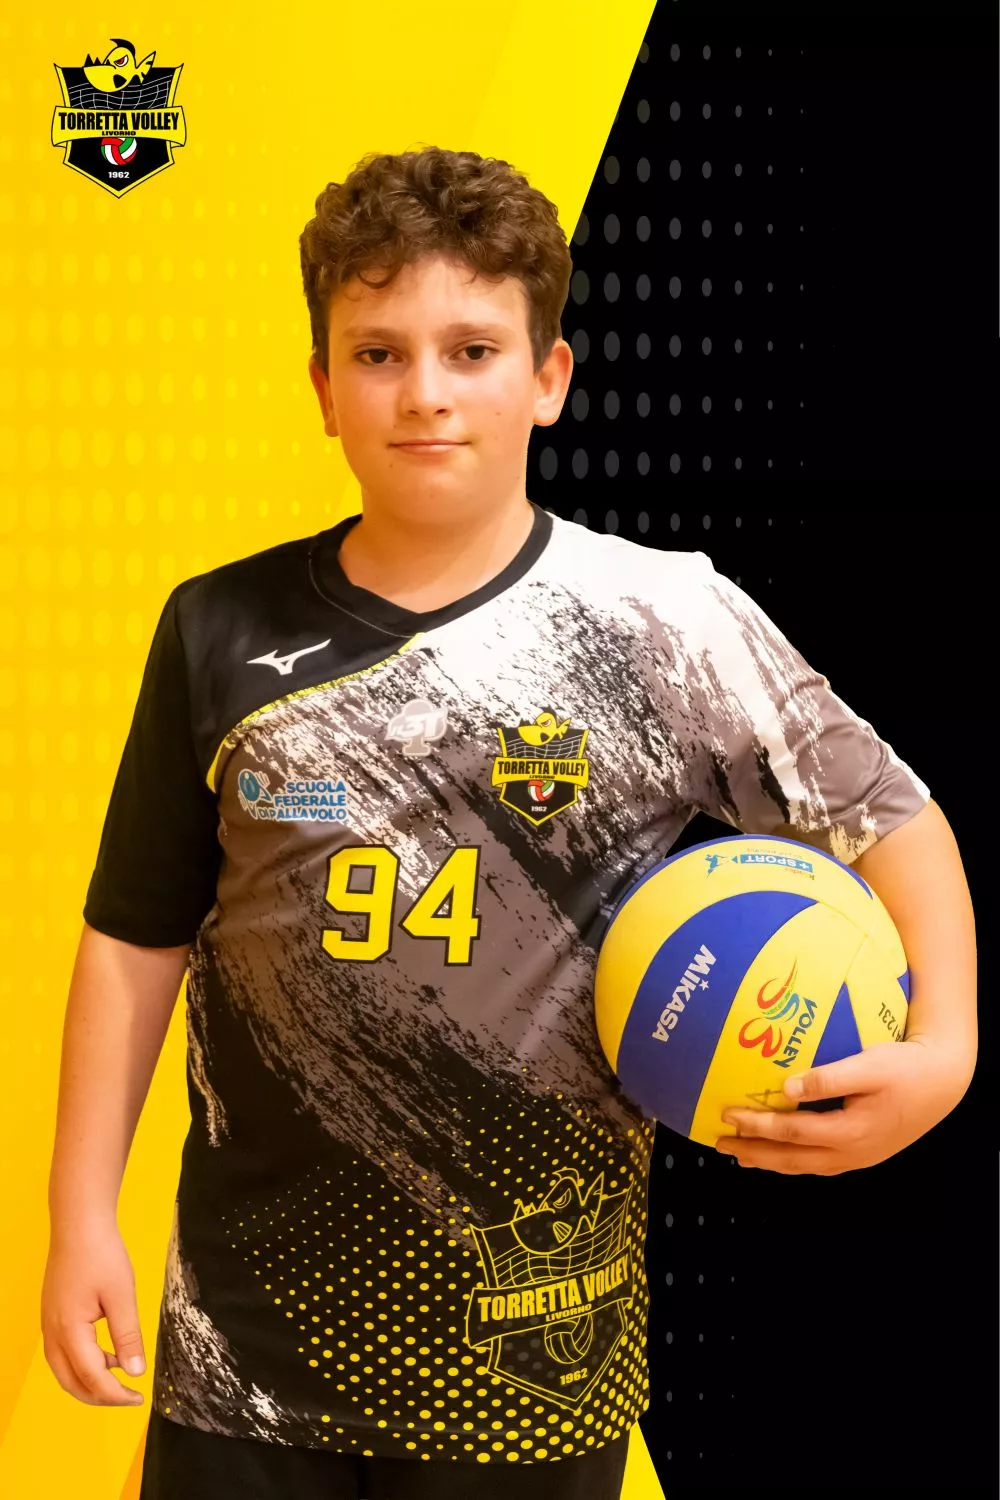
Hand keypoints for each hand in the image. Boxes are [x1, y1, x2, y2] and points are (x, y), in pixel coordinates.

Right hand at [41, 1220, 146, 1405]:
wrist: (78, 1224)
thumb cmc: (100, 1254)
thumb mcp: (122, 1295)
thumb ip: (128, 1335)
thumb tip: (135, 1371)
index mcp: (69, 1330)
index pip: (92, 1378)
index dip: (115, 1395)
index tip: (138, 1398)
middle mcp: (52, 1333)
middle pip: (72, 1382)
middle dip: (100, 1396)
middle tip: (129, 1396)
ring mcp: (49, 1326)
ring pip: (65, 1371)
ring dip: (91, 1381)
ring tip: (122, 1372)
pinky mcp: (53, 1317)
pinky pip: (64, 1354)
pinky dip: (84, 1363)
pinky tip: (108, 1352)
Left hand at [715, 1038, 968, 1174]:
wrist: (944, 1081)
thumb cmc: (906, 1068)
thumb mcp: (869, 1065)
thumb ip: (828, 1077)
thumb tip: (787, 1088)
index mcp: (851, 1132)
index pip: (792, 1132)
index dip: (757, 1125)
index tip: (728, 1114)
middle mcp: (852, 1152)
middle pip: (792, 1158)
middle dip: (754, 1151)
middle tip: (721, 1143)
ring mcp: (859, 1157)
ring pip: (805, 1166)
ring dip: (771, 1160)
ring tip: (742, 1155)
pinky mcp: (863, 1152)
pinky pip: (819, 1163)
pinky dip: (794, 1160)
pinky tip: (782, 1154)